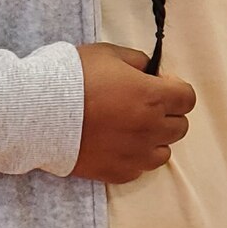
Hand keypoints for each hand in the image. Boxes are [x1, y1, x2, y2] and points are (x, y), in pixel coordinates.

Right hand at [73, 43, 194, 183]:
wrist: (38, 112)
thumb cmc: (74, 77)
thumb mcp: (108, 54)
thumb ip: (137, 61)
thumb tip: (150, 71)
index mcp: (152, 97)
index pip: (188, 98)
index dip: (175, 89)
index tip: (157, 85)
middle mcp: (150, 129)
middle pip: (180, 126)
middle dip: (167, 113)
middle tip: (142, 105)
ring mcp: (135, 155)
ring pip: (164, 151)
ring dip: (154, 138)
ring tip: (130, 128)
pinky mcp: (117, 173)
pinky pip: (140, 168)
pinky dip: (134, 156)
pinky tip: (116, 144)